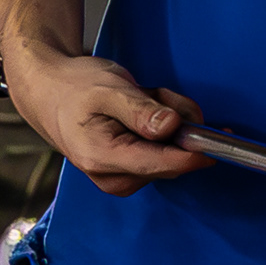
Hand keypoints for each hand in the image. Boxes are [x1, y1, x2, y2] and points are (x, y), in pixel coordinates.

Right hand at [2, 46, 206, 196]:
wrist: (48, 90)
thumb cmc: (73, 87)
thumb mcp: (110, 89)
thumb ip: (142, 110)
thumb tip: (173, 128)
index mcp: (102, 157)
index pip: (162, 164)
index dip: (194, 152)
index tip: (217, 137)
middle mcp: (112, 176)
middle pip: (171, 160)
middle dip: (175, 125)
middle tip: (154, 96)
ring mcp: (120, 178)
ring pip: (170, 154)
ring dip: (166, 124)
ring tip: (139, 100)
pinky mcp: (128, 173)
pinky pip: (162, 153)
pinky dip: (159, 129)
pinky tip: (139, 113)